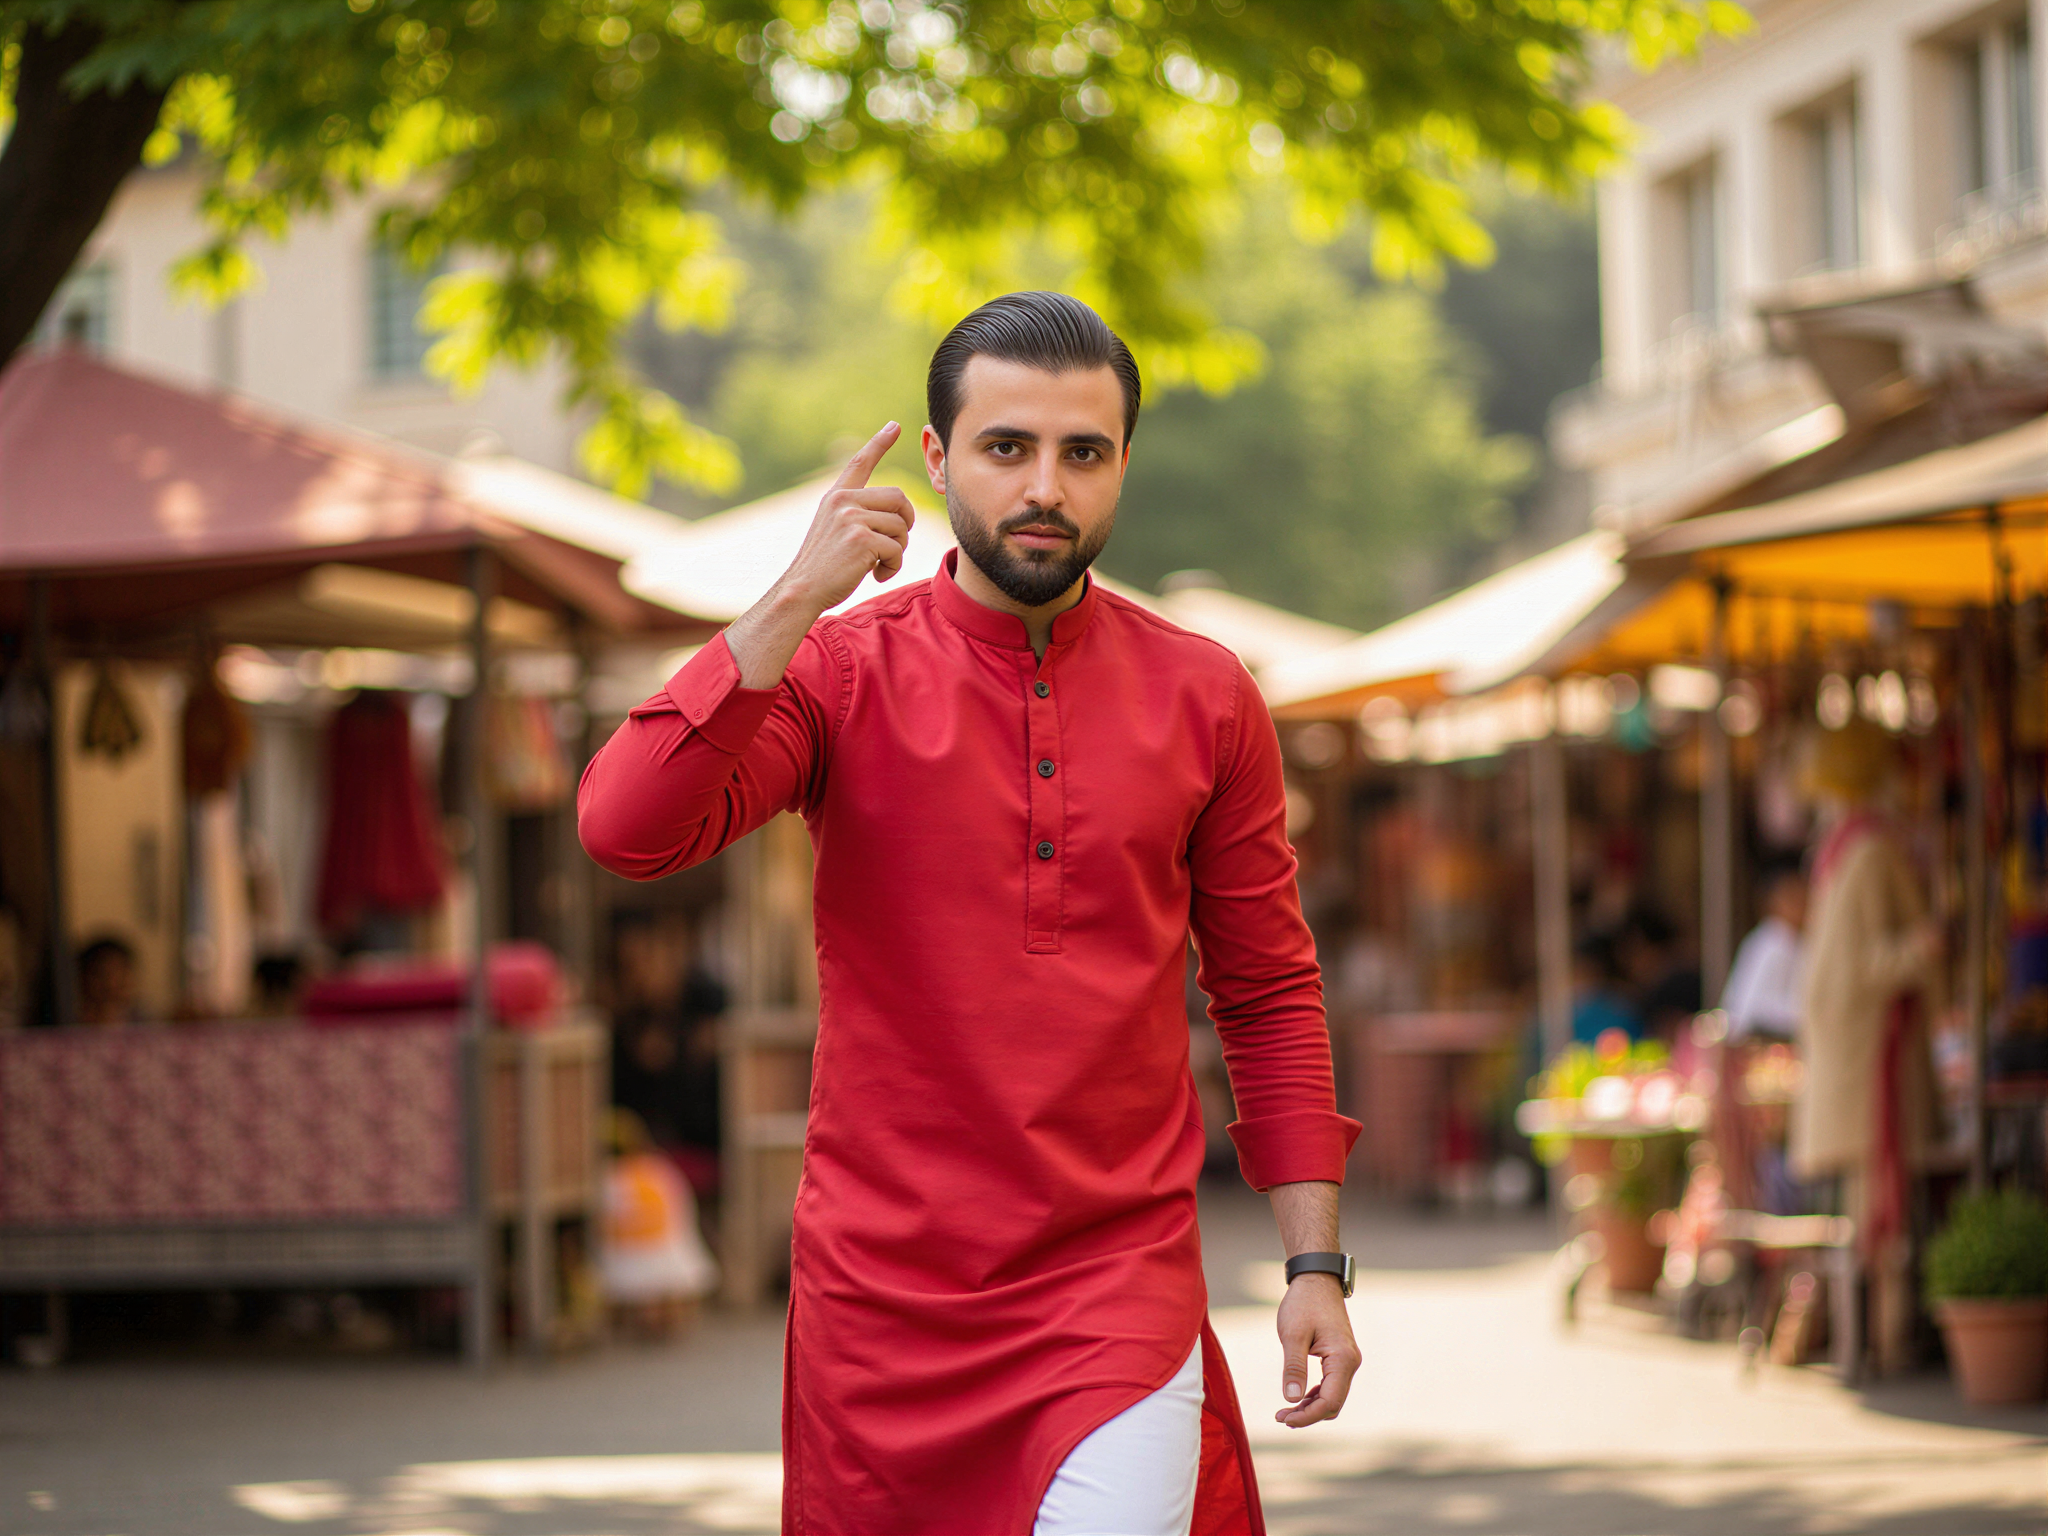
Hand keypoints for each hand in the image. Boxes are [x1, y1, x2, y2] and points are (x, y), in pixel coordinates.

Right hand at [724, 422, 915, 687]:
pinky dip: (894, 566)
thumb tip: (898, 513)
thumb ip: (858, 516)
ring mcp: (851, 518)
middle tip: (894, 545)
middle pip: (899, 498)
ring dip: (898, 550)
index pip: (860, 463)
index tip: (895, 426)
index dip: (879, 443)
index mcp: (835, 497)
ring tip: (878, 565)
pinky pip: (897, 548)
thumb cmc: (822, 568)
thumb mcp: (834, 531)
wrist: (801, 591)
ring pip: (901, 526)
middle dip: (905, 523)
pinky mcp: (862, 539)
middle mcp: (843, 502)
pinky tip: (877, 575)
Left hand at [1274, 1274, 1359, 1428]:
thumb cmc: (1303, 1303)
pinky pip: (1332, 1385)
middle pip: (1333, 1403)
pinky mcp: (1340, 1357)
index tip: (1285, 1419)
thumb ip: (1293, 1367)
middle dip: (1308, 1415)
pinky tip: (1297, 1397)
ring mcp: (1347, 1360)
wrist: (1316, 1279)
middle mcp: (1351, 1363)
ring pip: (1333, 1397)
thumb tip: (1291, 1399)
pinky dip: (1316, 1395)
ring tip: (1285, 1411)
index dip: (1308, 1416)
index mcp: (1342, 1359)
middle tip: (1280, 1417)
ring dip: (1311, 1407)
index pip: (1330, 1401)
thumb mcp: (1292, 1334)